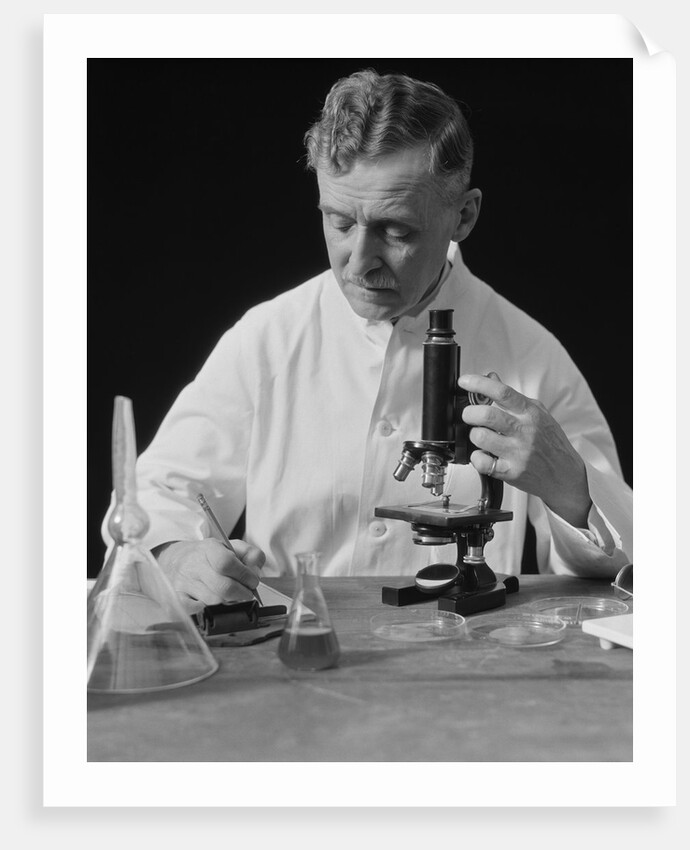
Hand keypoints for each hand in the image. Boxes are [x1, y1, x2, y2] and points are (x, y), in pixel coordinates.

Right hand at [153, 539, 265, 613]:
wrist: (176, 559)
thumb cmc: (208, 556)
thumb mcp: (230, 546)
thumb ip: (250, 554)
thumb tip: (256, 570)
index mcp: (209, 549)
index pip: (227, 563)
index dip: (245, 575)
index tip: (253, 581)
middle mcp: (194, 566)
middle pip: (223, 587)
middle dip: (242, 593)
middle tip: (247, 593)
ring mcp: (184, 583)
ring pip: (213, 602)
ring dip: (228, 603)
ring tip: (231, 597)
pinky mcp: (177, 598)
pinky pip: (195, 611)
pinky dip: (208, 611)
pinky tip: (214, 605)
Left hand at [458, 373, 591, 527]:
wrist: (564, 474)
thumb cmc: (551, 443)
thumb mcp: (539, 414)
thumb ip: (513, 398)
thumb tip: (491, 378)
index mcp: (530, 413)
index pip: (502, 392)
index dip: (479, 384)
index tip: (465, 382)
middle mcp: (524, 431)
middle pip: (486, 415)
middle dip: (470, 413)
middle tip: (470, 415)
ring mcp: (517, 452)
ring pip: (480, 437)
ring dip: (474, 435)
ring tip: (481, 436)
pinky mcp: (510, 472)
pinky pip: (482, 462)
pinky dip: (477, 457)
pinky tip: (484, 454)